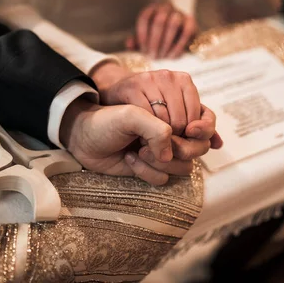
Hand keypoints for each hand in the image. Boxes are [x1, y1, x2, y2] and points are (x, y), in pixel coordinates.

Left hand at [59, 99, 193, 184]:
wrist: (85, 139)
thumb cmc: (106, 120)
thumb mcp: (131, 115)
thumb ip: (157, 129)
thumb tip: (170, 154)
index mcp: (173, 104)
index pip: (198, 123)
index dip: (182, 131)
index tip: (165, 131)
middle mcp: (174, 127)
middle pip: (198, 147)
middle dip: (172, 149)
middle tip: (144, 143)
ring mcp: (166, 148)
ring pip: (185, 166)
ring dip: (157, 163)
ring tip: (137, 151)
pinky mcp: (155, 167)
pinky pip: (165, 178)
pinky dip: (146, 172)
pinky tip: (129, 159)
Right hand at [92, 65, 200, 136]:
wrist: (117, 95)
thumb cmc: (151, 107)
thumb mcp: (178, 112)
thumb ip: (199, 128)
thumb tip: (218, 144)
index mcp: (184, 80)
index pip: (199, 115)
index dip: (193, 134)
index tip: (183, 140)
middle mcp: (168, 76)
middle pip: (182, 120)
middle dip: (176, 138)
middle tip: (166, 145)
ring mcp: (149, 79)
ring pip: (163, 120)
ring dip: (159, 137)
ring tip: (154, 142)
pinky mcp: (131, 87)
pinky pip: (144, 118)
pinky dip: (143, 131)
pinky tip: (141, 136)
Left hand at [126, 1, 196, 58]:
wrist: (180, 39)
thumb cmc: (159, 39)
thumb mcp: (145, 41)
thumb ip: (136, 42)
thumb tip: (129, 44)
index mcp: (152, 9)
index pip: (145, 17)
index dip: (142, 35)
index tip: (142, 50)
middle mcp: (166, 7)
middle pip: (159, 20)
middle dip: (154, 41)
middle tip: (152, 56)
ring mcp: (180, 13)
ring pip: (173, 24)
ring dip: (166, 43)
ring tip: (162, 56)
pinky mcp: (191, 22)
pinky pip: (186, 32)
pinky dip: (178, 46)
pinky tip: (172, 56)